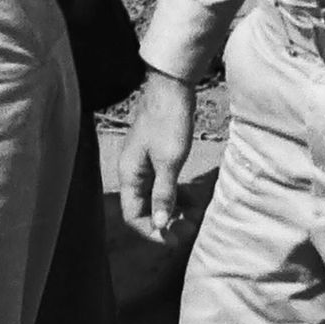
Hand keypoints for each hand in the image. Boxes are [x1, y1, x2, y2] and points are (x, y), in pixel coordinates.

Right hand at [118, 70, 196, 239]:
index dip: (152, 231)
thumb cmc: (168, 121)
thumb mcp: (169, 161)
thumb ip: (163, 194)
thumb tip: (160, 224)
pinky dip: (176, 192)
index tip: (175, 238)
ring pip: (155, 195)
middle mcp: (133, 170)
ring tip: (194, 216)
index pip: (133, 215)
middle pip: (144, 208)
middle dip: (166, 221)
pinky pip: (163, 182)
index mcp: (129, 174)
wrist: (172, 85)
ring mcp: (144, 161)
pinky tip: (191, 198)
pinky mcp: (157, 153)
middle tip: (189, 228)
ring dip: (173, 208)